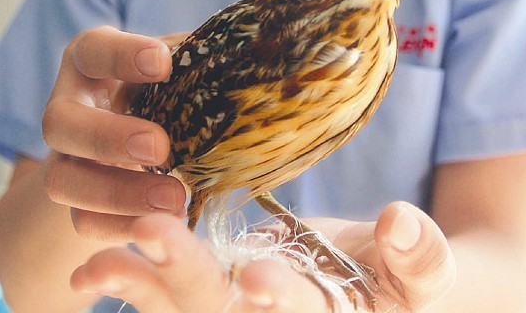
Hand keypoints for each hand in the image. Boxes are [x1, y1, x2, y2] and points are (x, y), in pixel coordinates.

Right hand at [42, 26, 187, 240]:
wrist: (131, 132)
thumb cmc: (161, 85)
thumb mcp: (173, 65)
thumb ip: (194, 60)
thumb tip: (241, 58)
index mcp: (90, 58)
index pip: (93, 50)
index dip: (121, 55)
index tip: (162, 63)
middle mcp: (67, 105)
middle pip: (59, 122)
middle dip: (108, 137)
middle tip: (159, 147)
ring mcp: (63, 156)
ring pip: (62, 181)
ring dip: (118, 194)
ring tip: (175, 197)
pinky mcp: (74, 199)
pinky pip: (82, 221)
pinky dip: (121, 226)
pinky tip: (162, 224)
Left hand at [70, 204, 455, 311]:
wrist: (373, 281)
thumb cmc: (406, 277)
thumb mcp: (427, 271)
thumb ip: (421, 254)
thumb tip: (398, 222)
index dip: (281, 302)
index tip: (256, 279)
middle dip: (189, 279)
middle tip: (153, 233)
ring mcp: (238, 312)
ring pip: (187, 309)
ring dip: (143, 283)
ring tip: (103, 257)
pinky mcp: (216, 291)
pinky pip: (170, 294)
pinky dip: (135, 278)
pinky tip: (98, 261)